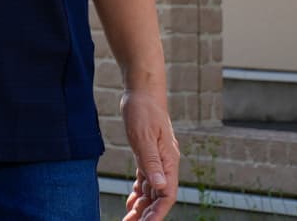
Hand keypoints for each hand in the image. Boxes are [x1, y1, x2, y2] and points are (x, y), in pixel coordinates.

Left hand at [120, 88, 178, 220]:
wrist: (142, 90)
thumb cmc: (143, 110)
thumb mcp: (144, 137)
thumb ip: (151, 163)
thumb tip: (161, 187)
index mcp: (168, 161)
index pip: (167, 194)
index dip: (158, 213)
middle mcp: (166, 163)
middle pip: (159, 196)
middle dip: (147, 214)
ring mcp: (157, 159)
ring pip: (151, 190)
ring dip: (141, 207)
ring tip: (128, 220)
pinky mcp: (148, 153)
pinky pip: (145, 180)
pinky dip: (138, 193)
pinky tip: (130, 203)